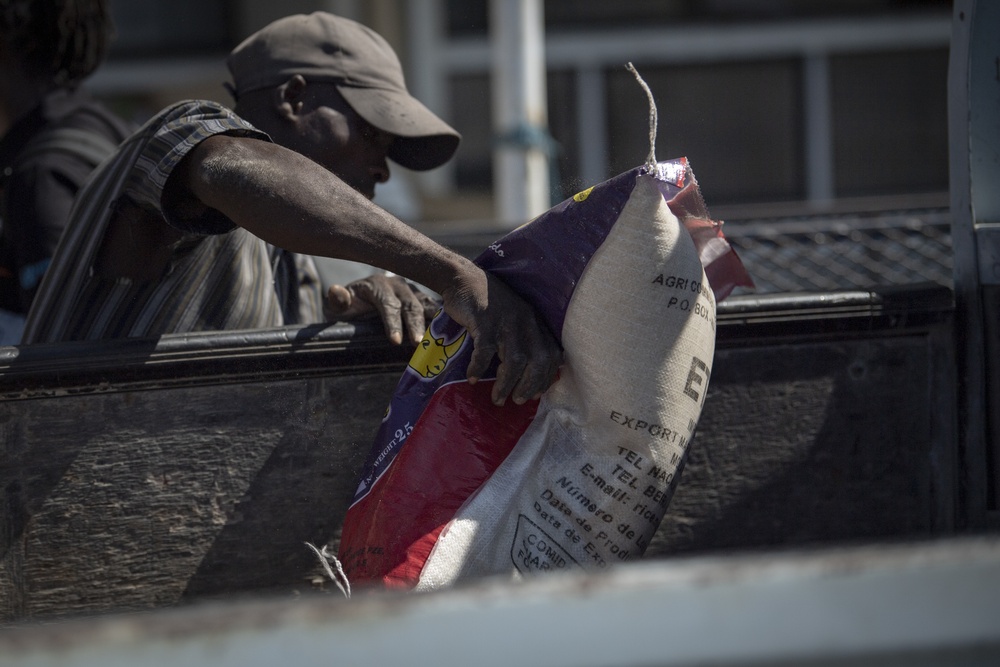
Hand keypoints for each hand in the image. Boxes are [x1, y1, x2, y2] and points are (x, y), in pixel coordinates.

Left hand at [325, 273, 439, 344]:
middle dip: (415, 325)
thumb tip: (336, 292)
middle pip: (410, 305)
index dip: (392, 323)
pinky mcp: (423, 299)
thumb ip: (338, 302)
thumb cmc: (349, 309)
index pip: (388, 304)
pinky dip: (443, 318)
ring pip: (427, 305)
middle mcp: (398, 285)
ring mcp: (413, 291)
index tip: (396, 341)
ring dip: (433, 322)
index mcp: (377, 285)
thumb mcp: (337, 307)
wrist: (358, 303)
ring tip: (439, 338)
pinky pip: (435, 308)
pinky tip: (453, 331)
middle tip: (418, 343)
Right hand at [440, 268, 561, 406]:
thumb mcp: (512, 318)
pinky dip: (479, 368)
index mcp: (534, 322)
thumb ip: (522, 338)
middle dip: (530, 385)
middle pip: (537, 360)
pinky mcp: (484, 320)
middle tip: (518, 401)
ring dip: (506, 384)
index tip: (536, 394)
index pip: (551, 354)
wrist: (462, 278)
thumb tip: (525, 373)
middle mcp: (525, 321)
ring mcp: (505, 321)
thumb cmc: (487, 304)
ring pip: (515, 360)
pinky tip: (472, 378)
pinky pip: (485, 351)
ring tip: (497, 398)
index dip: (546, 377)